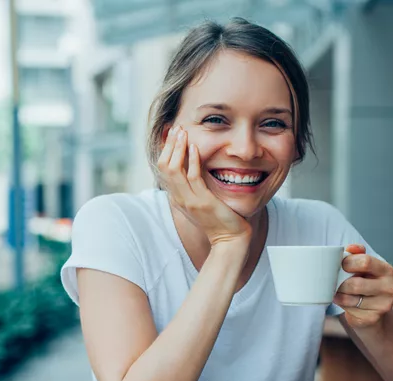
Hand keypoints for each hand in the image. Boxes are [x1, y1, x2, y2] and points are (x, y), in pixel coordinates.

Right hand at [157, 125, 251, 245]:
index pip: (163, 169)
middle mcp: (178, 198)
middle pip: (164, 166)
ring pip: (174, 170)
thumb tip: (194, 165)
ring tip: (183, 133)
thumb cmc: (220, 219)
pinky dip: (192, 160)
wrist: (229, 240)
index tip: (174, 134)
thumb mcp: (201, 199)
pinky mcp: (202, 202)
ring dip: (177, 148)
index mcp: (176, 197)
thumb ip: (195, 184)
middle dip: (169, 145)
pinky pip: (193, 177)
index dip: (166, 149)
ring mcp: (189, 201)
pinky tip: (195, 148)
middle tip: (177, 128)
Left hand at [333, 244, 392, 329]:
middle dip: (339, 282)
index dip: (347, 262)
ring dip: (338, 293)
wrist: (375, 309)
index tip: (340, 265)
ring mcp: (383, 306)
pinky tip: (342, 300)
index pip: (365, 262)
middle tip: (334, 280)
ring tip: (337, 289)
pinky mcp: (372, 318)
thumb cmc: (366, 281)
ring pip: (349, 298)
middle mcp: (390, 288)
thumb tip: (351, 248)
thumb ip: (357, 254)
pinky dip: (340, 304)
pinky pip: (348, 310)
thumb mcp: (365, 266)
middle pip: (355, 284)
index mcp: (388, 271)